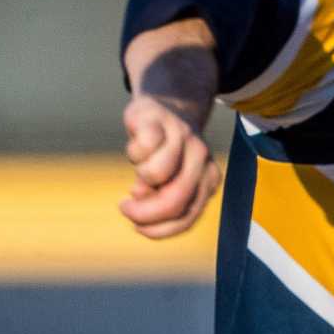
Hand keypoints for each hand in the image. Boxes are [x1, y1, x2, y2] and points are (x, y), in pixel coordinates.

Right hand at [119, 93, 220, 238]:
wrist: (166, 104)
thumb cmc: (167, 153)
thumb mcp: (170, 181)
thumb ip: (164, 199)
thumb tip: (142, 198)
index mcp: (209, 179)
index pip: (186, 218)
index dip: (159, 229)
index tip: (138, 227)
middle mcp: (201, 157)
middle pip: (174, 200)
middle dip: (144, 213)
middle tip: (125, 208)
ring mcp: (182, 136)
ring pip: (155, 174)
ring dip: (139, 176)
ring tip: (140, 166)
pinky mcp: (160, 119)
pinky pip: (141, 150)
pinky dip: (133, 152)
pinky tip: (138, 143)